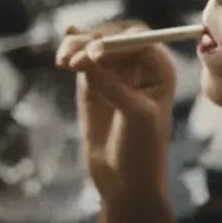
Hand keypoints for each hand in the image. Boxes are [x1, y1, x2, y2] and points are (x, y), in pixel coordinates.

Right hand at [55, 24, 177, 222]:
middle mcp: (139, 68)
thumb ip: (111, 84)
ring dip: (75, 49)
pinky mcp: (93, 87)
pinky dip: (71, 55)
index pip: (137, 38)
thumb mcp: (134, 115)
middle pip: (111, 38)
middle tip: (71, 60)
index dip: (115, 40)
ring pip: (92, 49)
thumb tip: (85, 55)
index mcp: (159, 70)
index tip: (94, 53)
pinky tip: (62, 53)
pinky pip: (81, 63)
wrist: (126, 184)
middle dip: (90, 43)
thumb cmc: (143, 151)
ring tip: (62, 62)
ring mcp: (114, 76)